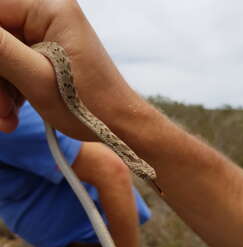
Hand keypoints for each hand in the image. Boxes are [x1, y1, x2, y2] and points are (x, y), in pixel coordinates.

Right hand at [0, 0, 138, 137]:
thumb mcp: (38, 79)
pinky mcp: (47, 57)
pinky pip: (15, 68)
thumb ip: (0, 50)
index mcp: (50, 9)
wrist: (117, 125)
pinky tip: (14, 116)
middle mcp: (48, 16)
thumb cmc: (89, 106)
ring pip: (3, 57)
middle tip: (0, 110)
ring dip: (0, 92)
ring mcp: (48, 37)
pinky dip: (10, 93)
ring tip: (8, 120)